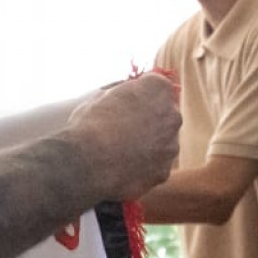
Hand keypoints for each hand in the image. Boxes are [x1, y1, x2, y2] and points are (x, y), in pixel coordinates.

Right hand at [65, 76, 181, 204]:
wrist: (85, 164)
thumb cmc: (89, 125)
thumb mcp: (101, 95)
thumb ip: (123, 92)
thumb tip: (127, 94)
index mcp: (158, 88)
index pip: (156, 85)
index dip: (139, 93)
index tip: (126, 102)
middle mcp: (172, 115)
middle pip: (164, 113)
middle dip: (148, 118)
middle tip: (123, 128)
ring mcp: (171, 145)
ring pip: (163, 142)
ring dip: (148, 143)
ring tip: (121, 150)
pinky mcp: (164, 171)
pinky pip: (156, 165)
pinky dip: (144, 166)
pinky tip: (124, 167)